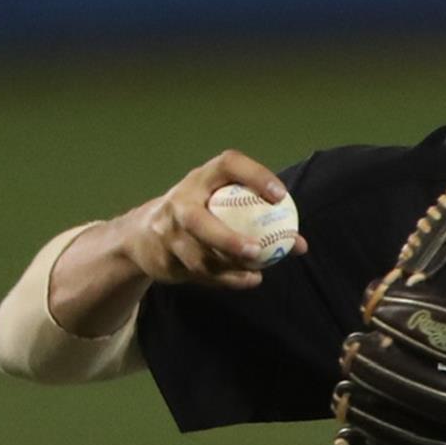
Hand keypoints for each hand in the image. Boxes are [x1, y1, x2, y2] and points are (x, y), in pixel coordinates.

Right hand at [118, 151, 309, 290]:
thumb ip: (259, 219)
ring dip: (229, 266)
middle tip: (257, 250)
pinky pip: (199, 274)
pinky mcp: (165, 259)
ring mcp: (167, 233)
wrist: (145, 237)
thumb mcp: (222, 206)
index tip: (280, 196)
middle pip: (197, 221)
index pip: (228, 165)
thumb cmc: (202, 214)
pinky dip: (226, 280)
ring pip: (198, 256)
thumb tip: (300, 245)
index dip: (255, 176)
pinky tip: (250, 279)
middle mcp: (179, 202)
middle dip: (226, 239)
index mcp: (200, 179)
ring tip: (257, 270)